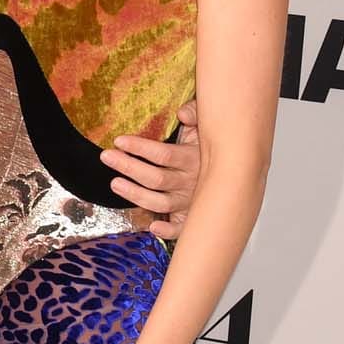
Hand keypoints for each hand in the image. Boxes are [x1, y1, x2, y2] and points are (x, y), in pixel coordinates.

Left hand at [100, 100, 200, 239]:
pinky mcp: (191, 217)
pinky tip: (152, 227)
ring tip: (115, 183)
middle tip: (107, 157)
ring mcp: (190, 202)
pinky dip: (167, 231)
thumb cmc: (213, 148)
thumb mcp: (206, 127)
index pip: (162, 154)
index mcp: (193, 159)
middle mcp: (191, 182)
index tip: (119, 141)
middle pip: (155, 178)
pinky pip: (180, 229)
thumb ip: (196, 114)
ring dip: (136, 195)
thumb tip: (182, 112)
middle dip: (128, 167)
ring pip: (159, 203)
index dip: (139, 147)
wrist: (236, 172)